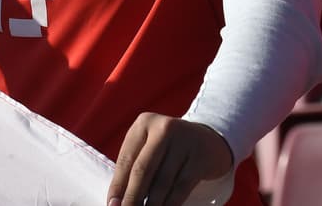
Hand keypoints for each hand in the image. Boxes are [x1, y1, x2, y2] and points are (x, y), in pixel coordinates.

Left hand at [107, 114, 232, 205]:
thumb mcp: (150, 148)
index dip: (117, 186)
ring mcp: (184, 141)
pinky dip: (169, 204)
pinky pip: (180, 188)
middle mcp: (164, 128)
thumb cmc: (170, 150)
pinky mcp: (200, 157)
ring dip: (151, 205)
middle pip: (142, 170)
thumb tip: (117, 201)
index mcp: (144, 123)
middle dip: (132, 197)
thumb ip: (134, 168)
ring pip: (162, 182)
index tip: (112, 205)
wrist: (209, 141)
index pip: (126, 159)